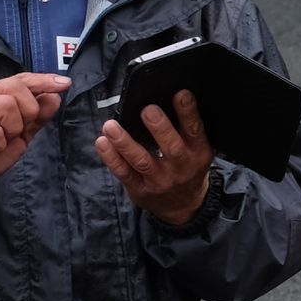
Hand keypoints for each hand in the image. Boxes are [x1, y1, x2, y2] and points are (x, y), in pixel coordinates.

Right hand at [0, 73, 69, 195]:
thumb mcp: (21, 134)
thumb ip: (37, 117)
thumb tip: (55, 97)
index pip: (20, 79)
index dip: (42, 80)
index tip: (64, 84)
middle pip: (15, 88)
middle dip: (28, 112)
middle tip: (17, 132)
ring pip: (5, 106)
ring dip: (12, 130)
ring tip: (0, 142)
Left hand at [96, 89, 218, 225]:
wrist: (184, 207)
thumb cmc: (187, 168)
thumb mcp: (196, 150)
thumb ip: (186, 130)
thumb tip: (164, 96)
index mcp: (198, 153)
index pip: (195, 130)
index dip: (189, 112)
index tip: (180, 94)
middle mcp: (181, 167)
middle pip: (171, 147)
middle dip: (160, 128)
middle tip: (148, 110)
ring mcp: (159, 180)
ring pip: (142, 161)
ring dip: (125, 143)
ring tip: (111, 126)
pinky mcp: (140, 189)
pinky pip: (124, 173)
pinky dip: (112, 158)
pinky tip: (102, 142)